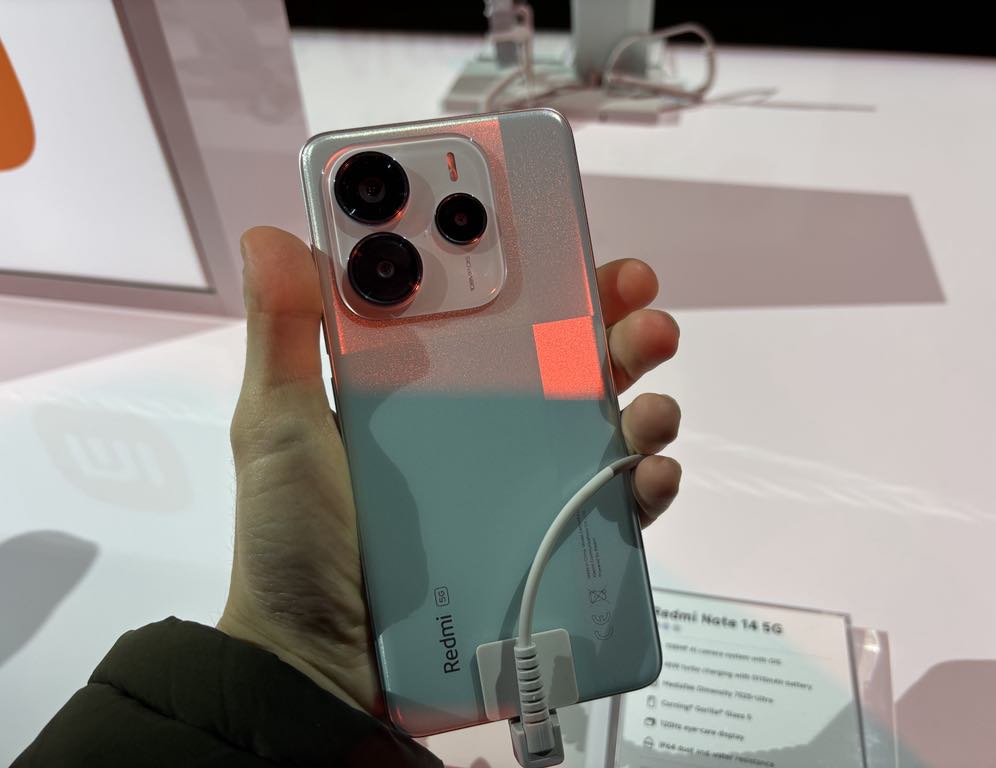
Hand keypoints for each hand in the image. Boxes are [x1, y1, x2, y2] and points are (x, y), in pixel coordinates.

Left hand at [218, 226, 681, 714]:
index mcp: (429, 385)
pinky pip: (613, 508)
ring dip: (645, 398)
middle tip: (641, 301)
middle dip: (614, 321)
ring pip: (604, 424)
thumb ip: (283, 335)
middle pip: (567, 358)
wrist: (322, 668)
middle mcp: (484, 426)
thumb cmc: (293, 543)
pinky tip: (650, 475)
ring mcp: (520, 485)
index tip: (567, 239)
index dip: (539, 270)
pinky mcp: (546, 544)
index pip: (495, 310)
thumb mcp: (280, 428)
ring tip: (653, 402)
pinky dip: (645, 485)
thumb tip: (272, 235)